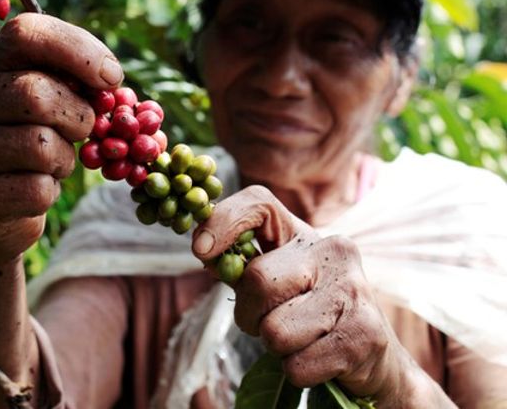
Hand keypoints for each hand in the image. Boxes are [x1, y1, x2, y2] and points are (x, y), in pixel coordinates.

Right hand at [0, 13, 122, 260]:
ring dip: (64, 159)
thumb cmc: (30, 146)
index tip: (111, 78)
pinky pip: (37, 189)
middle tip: (82, 130)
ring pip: (40, 146)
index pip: (26, 34)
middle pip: (37, 93)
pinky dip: (50, 192)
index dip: (79, 52)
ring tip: (50, 164)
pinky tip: (32, 191)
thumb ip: (70, 81)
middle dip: (78, 116)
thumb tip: (108, 77)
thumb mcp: (47, 103)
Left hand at [192, 185, 420, 403]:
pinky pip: (298, 365)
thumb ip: (242, 266)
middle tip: (267, 323)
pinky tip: (320, 358)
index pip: (258, 203)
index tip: (200, 249)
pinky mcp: (364, 334)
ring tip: (301, 339)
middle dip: (249, 315)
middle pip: (257, 280)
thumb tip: (205, 251)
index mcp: (303, 234)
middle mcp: (333, 250)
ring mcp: (353, 290)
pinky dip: (299, 371)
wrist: (374, 355)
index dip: (223, 220)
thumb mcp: (277, 280)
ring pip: (275, 331)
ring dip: (277, 348)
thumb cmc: (310, 313)